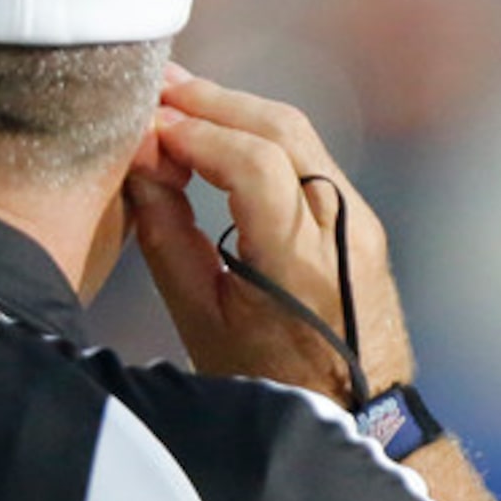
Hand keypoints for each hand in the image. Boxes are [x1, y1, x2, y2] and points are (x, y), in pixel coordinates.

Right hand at [125, 66, 413, 403]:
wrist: (361, 413)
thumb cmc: (274, 383)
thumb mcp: (202, 323)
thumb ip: (167, 239)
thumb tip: (139, 166)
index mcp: (302, 262)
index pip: (256, 163)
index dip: (198, 133)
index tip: (150, 127)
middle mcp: (342, 228)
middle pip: (281, 128)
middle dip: (214, 101)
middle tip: (158, 88)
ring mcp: (359, 218)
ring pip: (298, 133)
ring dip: (236, 109)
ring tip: (180, 100)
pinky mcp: (359, 218)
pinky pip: (308, 154)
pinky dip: (259, 134)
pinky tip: (220, 133)